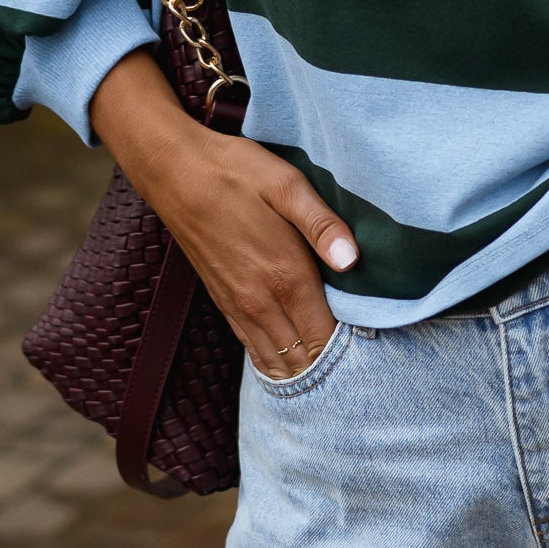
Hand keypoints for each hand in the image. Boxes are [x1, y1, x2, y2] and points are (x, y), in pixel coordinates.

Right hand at [90, 49, 354, 377]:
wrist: (174, 172)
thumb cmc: (235, 172)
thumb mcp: (286, 185)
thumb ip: (322, 224)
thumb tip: (352, 260)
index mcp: (285, 275)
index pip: (324, 337)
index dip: (350, 353)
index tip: (374, 352)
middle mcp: (260, 301)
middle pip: (302, 359)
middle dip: (330, 370)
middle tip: (361, 370)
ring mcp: (238, 306)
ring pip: (275, 362)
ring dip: (302, 371)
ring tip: (331, 375)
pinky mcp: (223, 302)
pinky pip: (252, 349)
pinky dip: (275, 362)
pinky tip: (291, 363)